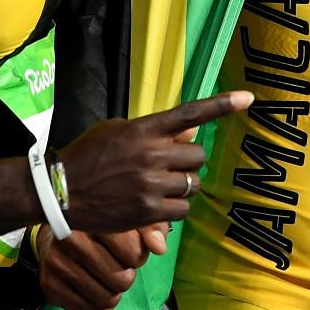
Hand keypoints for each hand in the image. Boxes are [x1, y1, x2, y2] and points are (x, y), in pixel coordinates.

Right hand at [36, 224, 168, 309]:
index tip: (129, 249)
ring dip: (114, 292)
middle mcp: (69, 239)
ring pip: (109, 299)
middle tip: (116, 265)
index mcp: (93, 219)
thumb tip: (158, 248)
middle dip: (126, 276)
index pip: (134, 253)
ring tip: (104, 276)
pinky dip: (100, 305)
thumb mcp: (131, 219)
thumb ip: (152, 229)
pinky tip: (92, 287)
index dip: (138, 256)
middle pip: (122, 280)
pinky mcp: (49, 286)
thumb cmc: (102, 229)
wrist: (57, 237)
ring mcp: (56, 264)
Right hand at [56, 91, 251, 231]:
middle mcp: (152, 155)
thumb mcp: (119, 131)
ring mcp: (151, 184)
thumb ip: (156, 132)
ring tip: (161, 186)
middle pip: (197, 156)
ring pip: (192, 185)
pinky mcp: (148, 211)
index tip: (248, 98)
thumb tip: (192, 131)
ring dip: (183, 186)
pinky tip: (159, 204)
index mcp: (144, 130)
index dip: (222, 105)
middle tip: (170, 167)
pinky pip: (182, 209)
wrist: (61, 190)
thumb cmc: (89, 156)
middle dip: (188, 162)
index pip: (191, 114)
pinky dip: (176, 208)